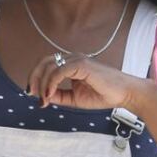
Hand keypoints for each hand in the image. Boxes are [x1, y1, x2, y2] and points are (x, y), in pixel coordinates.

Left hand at [26, 53, 152, 112]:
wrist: (125, 95)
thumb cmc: (103, 95)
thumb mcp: (74, 98)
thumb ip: (58, 95)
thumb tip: (41, 96)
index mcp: (70, 64)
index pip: (46, 65)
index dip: (36, 77)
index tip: (33, 94)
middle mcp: (72, 58)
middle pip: (44, 62)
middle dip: (34, 77)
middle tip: (31, 93)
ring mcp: (77, 59)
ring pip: (49, 66)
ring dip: (41, 83)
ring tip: (43, 98)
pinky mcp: (82, 64)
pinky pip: (59, 71)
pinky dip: (51, 83)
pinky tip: (49, 94)